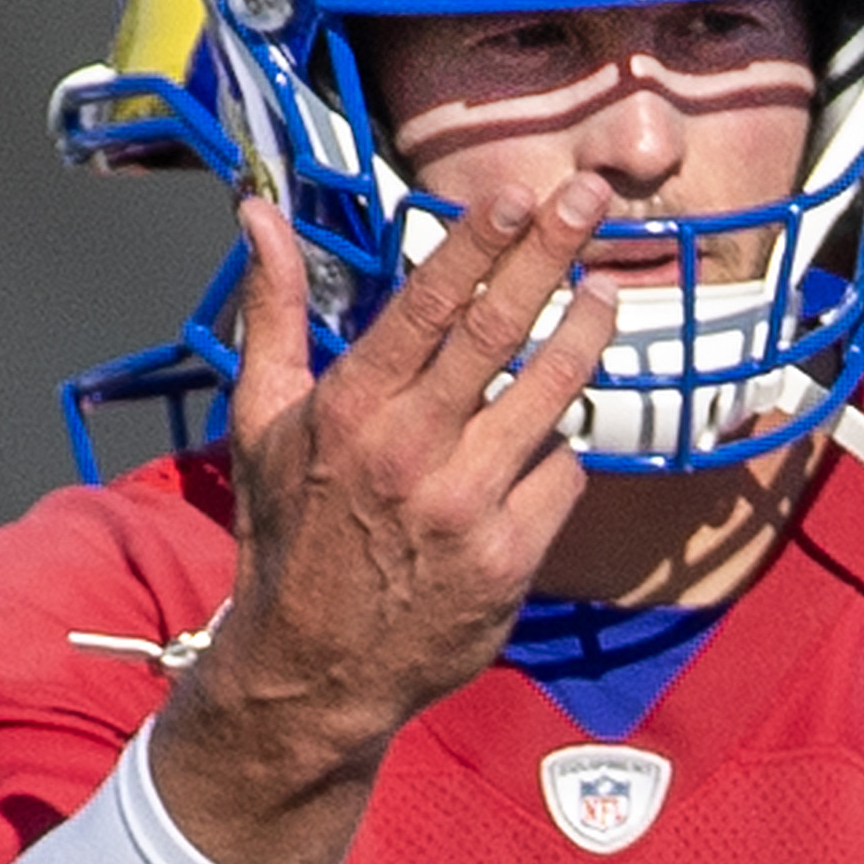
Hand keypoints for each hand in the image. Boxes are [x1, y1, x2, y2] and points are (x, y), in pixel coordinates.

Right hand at [149, 177, 621, 863]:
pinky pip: (562, 474)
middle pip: (498, 331)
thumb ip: (272, 311)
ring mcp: (465, 505)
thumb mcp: (262, 420)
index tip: (517, 194)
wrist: (311, 669)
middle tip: (591, 199)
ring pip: (551, 396)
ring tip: (605, 293)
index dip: (477, 246)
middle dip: (551, 254)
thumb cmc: (289, 531)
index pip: (426, 307)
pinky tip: (538, 449)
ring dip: (584, 334)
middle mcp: (409, 450)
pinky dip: (557, 454)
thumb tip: (258, 213)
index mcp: (349, 409)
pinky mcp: (511, 557)